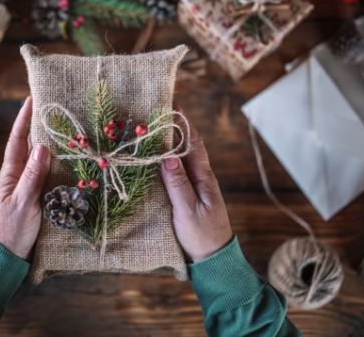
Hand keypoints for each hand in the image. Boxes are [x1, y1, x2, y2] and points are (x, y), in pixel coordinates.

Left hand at [0, 97, 50, 259]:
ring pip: (42, 158)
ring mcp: (30, 185)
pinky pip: (50, 173)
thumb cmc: (10, 230)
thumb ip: (32, 177)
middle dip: (40, 125)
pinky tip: (70, 157)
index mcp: (11, 173)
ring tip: (66, 125)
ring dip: (52, 142)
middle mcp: (21, 175)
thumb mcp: (22, 203)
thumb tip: (42, 147)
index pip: (18, 141)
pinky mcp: (40, 196)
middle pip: (31, 145)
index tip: (31, 99)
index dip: (23, 120)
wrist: (7, 256)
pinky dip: (60, 162)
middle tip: (54, 106)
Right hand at [160, 120, 232, 262]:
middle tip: (157, 110)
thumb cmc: (202, 236)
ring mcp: (194, 186)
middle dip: (174, 126)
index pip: (192, 143)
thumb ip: (178, 184)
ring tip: (151, 127)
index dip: (182, 123)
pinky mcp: (187, 195)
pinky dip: (165, 159)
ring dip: (168, 141)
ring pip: (180, 157)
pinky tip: (154, 157)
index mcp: (203, 177)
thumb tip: (168, 156)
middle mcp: (200, 177)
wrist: (212, 260)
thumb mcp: (188, 211)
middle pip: (186, 145)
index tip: (172, 104)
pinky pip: (175, 171)